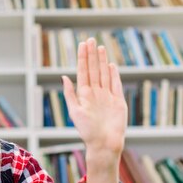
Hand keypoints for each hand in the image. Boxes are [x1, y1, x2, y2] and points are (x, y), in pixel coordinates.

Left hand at [61, 38, 126, 168]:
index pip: (83, 71)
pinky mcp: (118, 101)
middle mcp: (95, 92)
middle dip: (92, 54)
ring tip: (100, 47)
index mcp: (84, 94)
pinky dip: (114, 75)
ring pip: (104, 74)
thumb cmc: (87, 131)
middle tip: (91, 39)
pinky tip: (111, 65)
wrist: (104, 143)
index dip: (83, 57)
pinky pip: (115, 84)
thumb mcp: (74, 111)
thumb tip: (64, 77)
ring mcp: (107, 96)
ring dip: (102, 60)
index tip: (82, 44)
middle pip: (94, 69)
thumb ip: (70, 94)